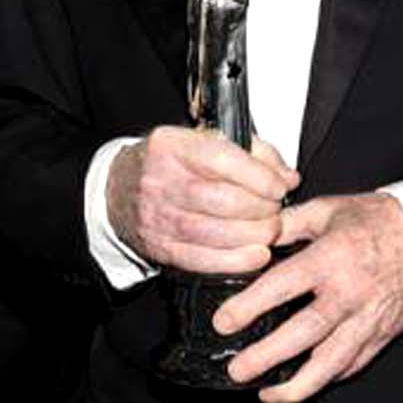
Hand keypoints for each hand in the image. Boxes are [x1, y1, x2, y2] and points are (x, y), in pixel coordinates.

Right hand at [106, 126, 296, 272]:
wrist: (117, 190)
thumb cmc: (167, 164)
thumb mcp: (201, 142)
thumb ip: (249, 152)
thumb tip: (286, 176)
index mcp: (170, 147)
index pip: (223, 160)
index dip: (261, 176)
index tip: (280, 185)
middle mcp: (160, 181)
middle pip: (223, 200)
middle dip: (262, 209)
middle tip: (275, 210)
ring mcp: (157, 217)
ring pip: (215, 233)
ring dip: (254, 235)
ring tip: (268, 230)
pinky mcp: (160, 247)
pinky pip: (203, 260)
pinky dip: (237, 260)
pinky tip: (256, 254)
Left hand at [215, 191, 402, 402]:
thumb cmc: (372, 221)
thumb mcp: (324, 210)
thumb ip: (283, 224)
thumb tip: (246, 236)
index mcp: (330, 259)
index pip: (283, 287)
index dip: (249, 306)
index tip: (223, 322)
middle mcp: (349, 295)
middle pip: (305, 333)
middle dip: (268, 356)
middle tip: (237, 370)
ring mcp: (368, 319)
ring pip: (332, 361)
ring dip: (299, 384)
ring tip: (267, 395)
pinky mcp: (382, 334)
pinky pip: (353, 363)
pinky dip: (327, 378)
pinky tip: (302, 385)